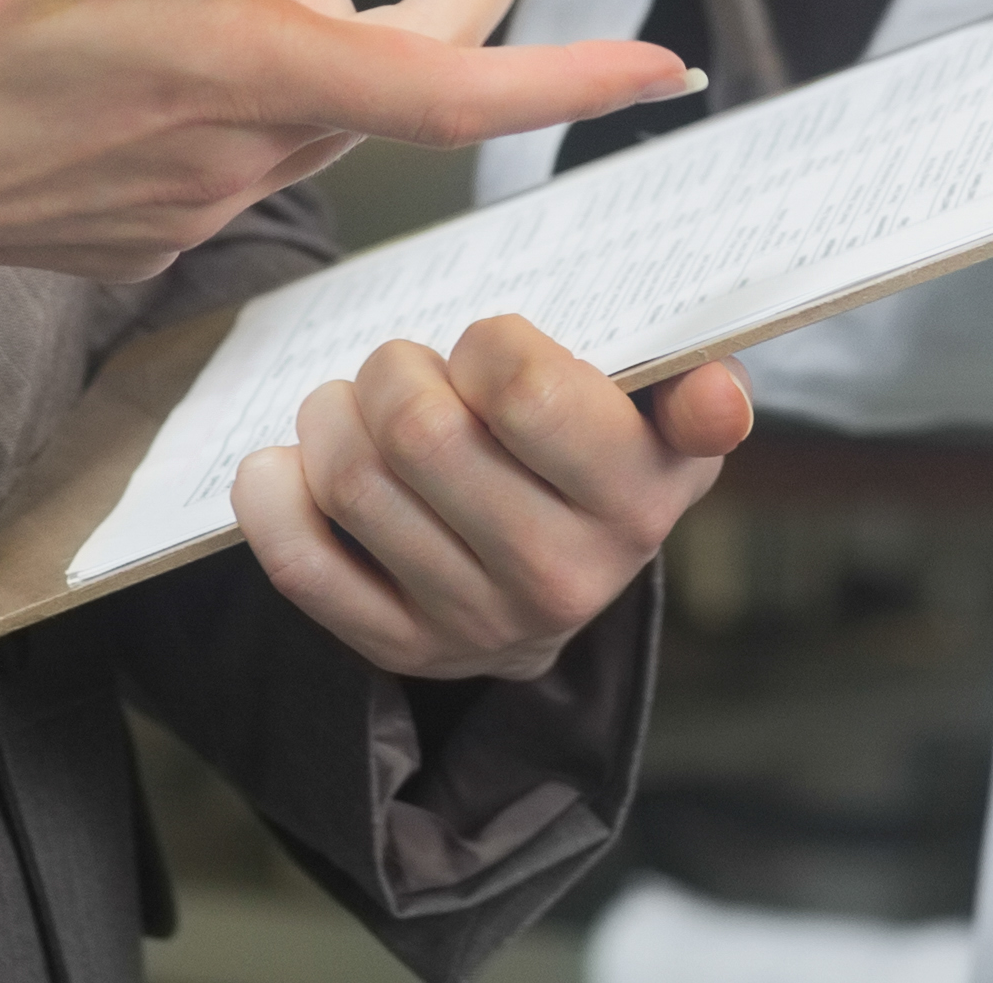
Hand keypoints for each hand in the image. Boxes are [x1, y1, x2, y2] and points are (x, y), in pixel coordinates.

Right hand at [0, 0, 688, 318]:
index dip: (563, 72)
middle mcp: (232, 152)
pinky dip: (222, 44)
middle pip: (398, 58)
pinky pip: (237, 113)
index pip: (441, 81)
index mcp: (228, 73)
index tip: (670, 67)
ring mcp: (189, 194)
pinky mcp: (145, 214)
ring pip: (309, 72)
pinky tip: (109, 9)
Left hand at [234, 320, 757, 681]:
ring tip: (357, 405)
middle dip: (395, 368)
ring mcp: (471, 624)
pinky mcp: (396, 649)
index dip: (483, 343)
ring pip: (353, 481)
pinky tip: (291, 461)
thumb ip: (697, 393)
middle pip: (418, 431)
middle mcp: (559, 577)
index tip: (487, 349)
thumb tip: (719, 395)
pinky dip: (273, 493)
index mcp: (636, 504)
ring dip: (333, 414)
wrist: (568, 580)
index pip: (521, 389)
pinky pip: (301, 563)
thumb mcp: (669, 420)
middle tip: (407, 368)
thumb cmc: (606, 459)